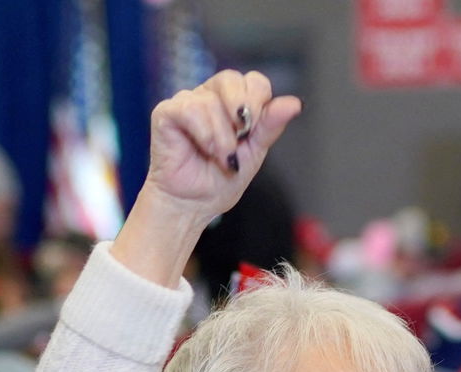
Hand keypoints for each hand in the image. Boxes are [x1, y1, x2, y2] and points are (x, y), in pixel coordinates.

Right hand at [114, 70, 302, 285]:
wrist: (194, 204)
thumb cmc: (221, 179)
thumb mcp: (254, 152)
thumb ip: (270, 126)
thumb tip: (295, 103)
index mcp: (233, 103)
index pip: (254, 81)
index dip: (259, 101)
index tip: (254, 129)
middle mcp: (209, 96)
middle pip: (231, 79)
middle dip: (242, 109)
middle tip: (241, 136)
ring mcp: (186, 102)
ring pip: (210, 100)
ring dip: (222, 136)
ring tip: (221, 157)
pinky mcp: (166, 113)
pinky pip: (190, 109)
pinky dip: (204, 133)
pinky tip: (205, 149)